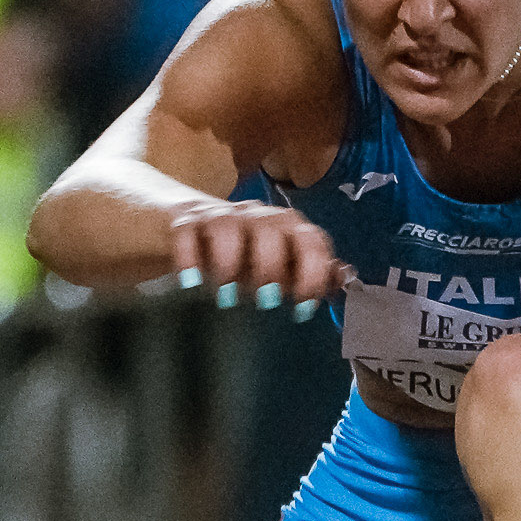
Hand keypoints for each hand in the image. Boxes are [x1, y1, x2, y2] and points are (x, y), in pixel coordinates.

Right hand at [162, 197, 345, 312]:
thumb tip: (344, 278)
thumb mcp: (273, 267)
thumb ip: (307, 272)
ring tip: (225, 294)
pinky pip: (187, 230)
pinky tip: (191, 281)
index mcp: (285, 229)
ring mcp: (218, 215)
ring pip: (230, 224)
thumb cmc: (235, 252)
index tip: (303, 305)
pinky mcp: (182, 220)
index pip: (311, 239)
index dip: (314, 271)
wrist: (176, 223)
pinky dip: (189, 256)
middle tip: (264, 300)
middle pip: (275, 227)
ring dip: (230, 260)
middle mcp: (256, 216)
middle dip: (273, 265)